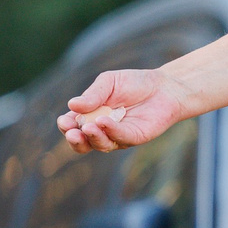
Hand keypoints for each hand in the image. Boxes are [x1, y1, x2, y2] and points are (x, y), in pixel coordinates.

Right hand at [57, 68, 189, 151]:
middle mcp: (101, 130)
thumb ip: (93, 95)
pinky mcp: (134, 138)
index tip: (64, 121)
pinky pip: (119, 138)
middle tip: (72, 132)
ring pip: (100, 144)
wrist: (164, 87)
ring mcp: (117, 136)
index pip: (73, 126)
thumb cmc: (134, 84)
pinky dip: (110, 131)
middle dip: (75, 140)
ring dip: (92, 137)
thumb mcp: (108, 82)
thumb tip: (72, 105)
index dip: (66, 126)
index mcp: (90, 116)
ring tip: (88, 127)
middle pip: (83, 143)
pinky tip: (103, 122)